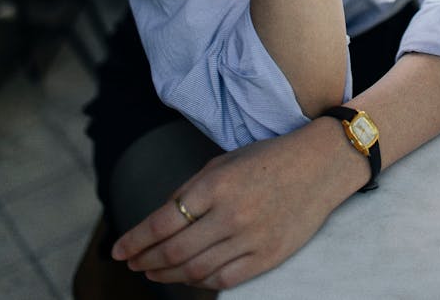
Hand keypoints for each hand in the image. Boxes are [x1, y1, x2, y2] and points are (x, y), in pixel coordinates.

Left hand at [112, 125, 348, 290]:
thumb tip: (161, 220)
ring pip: (195, 270)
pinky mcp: (268, 257)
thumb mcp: (225, 163)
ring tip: (153, 272)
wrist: (320, 165)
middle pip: (174, 251)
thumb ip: (192, 190)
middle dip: (146, 260)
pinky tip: (188, 276)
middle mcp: (230, 214)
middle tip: (132, 263)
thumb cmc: (269, 159)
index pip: (162, 222)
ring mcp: (250, 238)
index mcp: (215, 185)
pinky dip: (200, 281)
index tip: (118, 251)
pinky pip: (224, 279)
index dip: (135, 240)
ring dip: (167, 274)